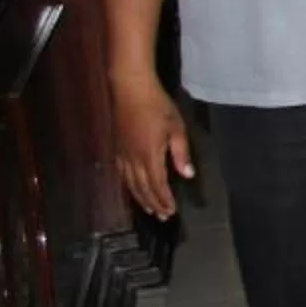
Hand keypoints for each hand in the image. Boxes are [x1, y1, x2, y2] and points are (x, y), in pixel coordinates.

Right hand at [110, 72, 194, 221]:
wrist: (131, 90)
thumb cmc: (158, 106)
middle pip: (143, 188)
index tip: (171, 211)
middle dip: (153, 203)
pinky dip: (129, 187)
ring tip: (149, 210)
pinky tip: (133, 190)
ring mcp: (123, 154)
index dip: (164, 199)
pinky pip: (122, 174)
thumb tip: (187, 175)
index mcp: (149, 155)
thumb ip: (181, 153)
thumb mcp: (176, 128)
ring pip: (131, 184)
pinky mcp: (117, 149)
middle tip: (162, 216)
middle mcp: (133, 159)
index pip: (158, 184)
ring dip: (141, 198)